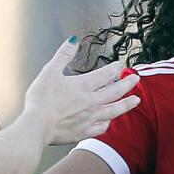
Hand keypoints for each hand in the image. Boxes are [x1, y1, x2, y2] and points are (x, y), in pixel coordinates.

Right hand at [23, 40, 139, 145]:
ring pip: (114, 111)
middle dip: (127, 84)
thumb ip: (63, 55)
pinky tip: (109, 121)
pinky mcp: (82, 132)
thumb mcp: (50, 71)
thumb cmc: (41, 98)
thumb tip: (74, 40)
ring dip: (126, 104)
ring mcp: (88, 118)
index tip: (119, 65)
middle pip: (115, 92)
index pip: (106, 75)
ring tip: (136, 101)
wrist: (36, 125)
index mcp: (83, 85)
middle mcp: (90, 102)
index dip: (114, 68)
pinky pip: (101, 128)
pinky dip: (107, 123)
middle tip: (136, 79)